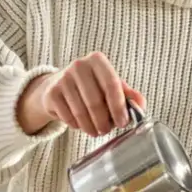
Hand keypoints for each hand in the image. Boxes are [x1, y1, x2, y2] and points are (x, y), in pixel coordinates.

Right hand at [22, 52, 145, 136]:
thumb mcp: (110, 86)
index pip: (112, 84)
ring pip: (81, 112)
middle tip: (107, 130)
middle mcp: (79, 65)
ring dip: (91, 128)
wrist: (56, 86)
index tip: (123, 122)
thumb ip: (128, 95)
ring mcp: (62, 78)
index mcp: (97, 60)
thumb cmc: (90, 86)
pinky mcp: (51, 93)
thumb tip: (140, 105)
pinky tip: (81, 124)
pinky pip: (68, 117)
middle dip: (104, 122)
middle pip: (96, 102)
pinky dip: (77, 126)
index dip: (119, 107)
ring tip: (96, 131)